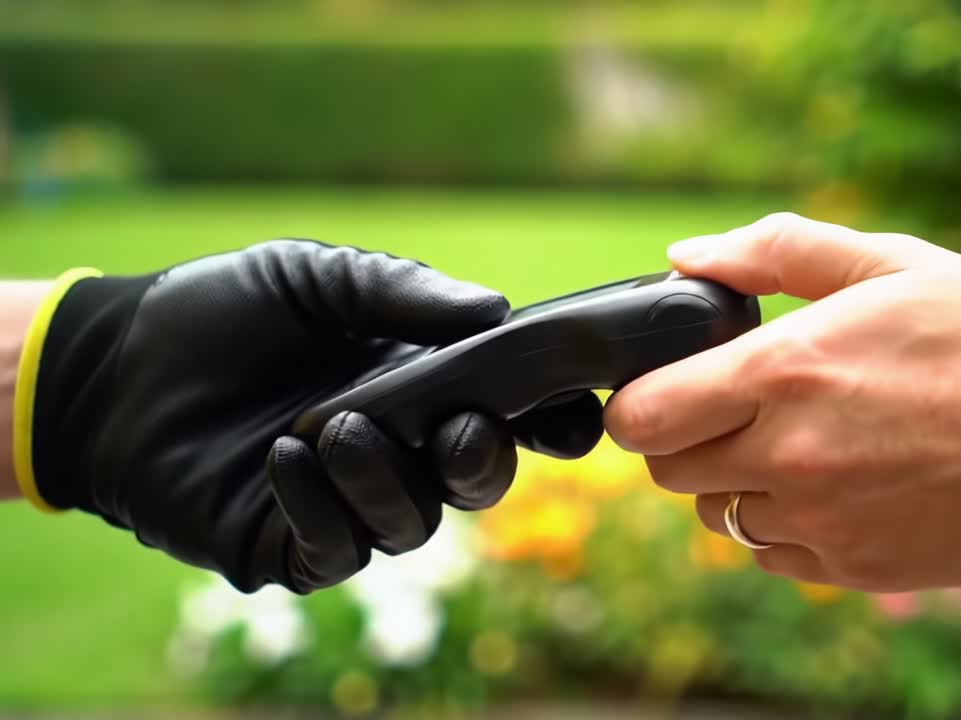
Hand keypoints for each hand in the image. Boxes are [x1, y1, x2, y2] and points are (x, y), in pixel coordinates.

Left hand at [18, 240, 602, 592]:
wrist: (119, 363)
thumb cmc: (225, 312)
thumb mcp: (317, 277)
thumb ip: (404, 291)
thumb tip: (498, 311)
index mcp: (425, 385)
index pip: (515, 414)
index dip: (553, 419)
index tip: (568, 407)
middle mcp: (402, 449)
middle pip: (479, 478)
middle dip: (483, 458)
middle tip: (459, 426)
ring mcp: (350, 502)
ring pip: (414, 523)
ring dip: (389, 478)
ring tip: (340, 425)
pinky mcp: (292, 545)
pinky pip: (337, 547)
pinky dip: (322, 505)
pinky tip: (286, 456)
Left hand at [604, 213, 960, 591]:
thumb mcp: (895, 264)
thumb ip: (776, 252)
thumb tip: (687, 256)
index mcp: (785, 373)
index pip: (642, 416)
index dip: (640, 400)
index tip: (669, 384)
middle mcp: (789, 457)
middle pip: (668, 472)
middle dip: (685, 438)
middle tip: (739, 407)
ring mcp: (822, 523)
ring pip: (719, 519)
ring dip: (738, 484)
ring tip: (806, 444)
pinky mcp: (858, 571)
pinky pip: (778, 555)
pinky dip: (788, 525)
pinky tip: (845, 486)